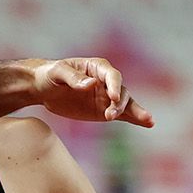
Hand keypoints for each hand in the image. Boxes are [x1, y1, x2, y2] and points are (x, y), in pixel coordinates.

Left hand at [35, 57, 152, 127]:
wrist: (44, 88)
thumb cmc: (50, 75)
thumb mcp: (58, 73)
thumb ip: (73, 78)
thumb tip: (91, 84)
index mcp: (97, 68)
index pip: (112, 76)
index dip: (114, 86)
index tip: (112, 98)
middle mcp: (106, 82)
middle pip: (121, 92)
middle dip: (119, 104)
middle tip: (110, 115)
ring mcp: (107, 97)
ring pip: (126, 104)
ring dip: (136, 112)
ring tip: (148, 121)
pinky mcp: (104, 111)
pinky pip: (123, 115)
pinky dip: (135, 119)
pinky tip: (148, 124)